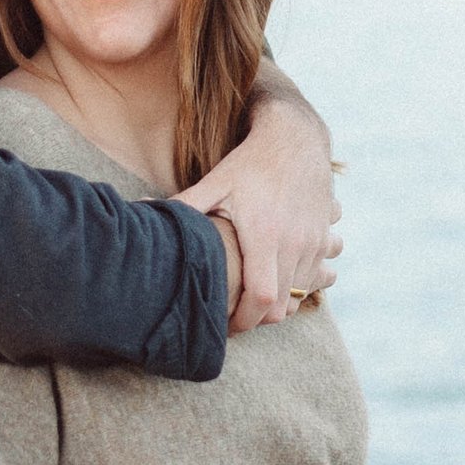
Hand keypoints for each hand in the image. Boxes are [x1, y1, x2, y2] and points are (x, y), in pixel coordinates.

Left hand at [179, 94, 340, 334]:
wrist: (297, 140)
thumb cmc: (250, 163)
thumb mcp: (216, 182)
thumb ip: (186, 205)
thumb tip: (140, 208)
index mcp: (265, 234)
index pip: (260, 298)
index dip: (242, 320)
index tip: (225, 324)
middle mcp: (294, 243)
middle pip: (280, 307)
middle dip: (257, 319)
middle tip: (234, 315)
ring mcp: (314, 243)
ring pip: (299, 297)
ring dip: (278, 305)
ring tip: (251, 300)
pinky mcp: (323, 240)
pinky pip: (315, 280)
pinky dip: (297, 289)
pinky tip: (275, 281)